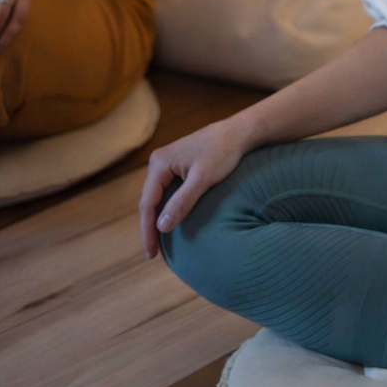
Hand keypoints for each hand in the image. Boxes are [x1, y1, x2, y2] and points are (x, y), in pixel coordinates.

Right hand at [139, 119, 249, 258]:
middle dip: (150, 227)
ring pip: (157, 196)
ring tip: (158, 243)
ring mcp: (167, 163)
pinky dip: (166, 208)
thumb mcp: (203, 179)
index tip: (150, 254)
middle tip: (152, 253)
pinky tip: (170, 221)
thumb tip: (162, 227)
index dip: (147, 230)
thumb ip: (182, 202)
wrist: (239, 133)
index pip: (147, 203)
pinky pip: (166, 191)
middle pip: (149, 200)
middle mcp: (159, 161)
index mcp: (160, 163)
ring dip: (157, 218)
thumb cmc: (223, 153)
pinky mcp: (177, 165)